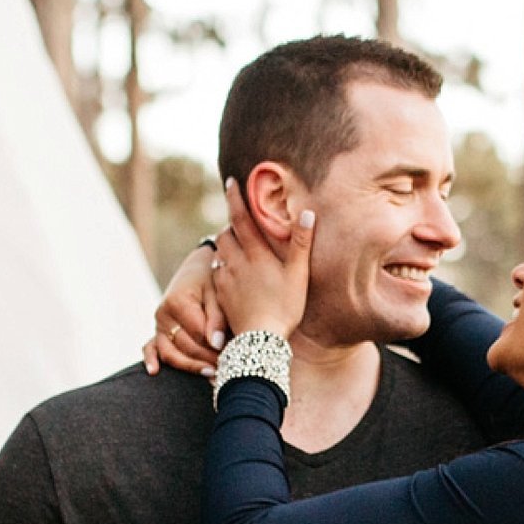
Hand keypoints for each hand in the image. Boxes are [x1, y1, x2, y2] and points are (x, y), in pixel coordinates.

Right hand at [143, 242, 227, 376]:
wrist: (198, 269)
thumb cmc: (211, 281)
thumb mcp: (217, 293)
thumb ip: (217, 317)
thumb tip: (216, 344)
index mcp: (178, 301)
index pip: (198, 333)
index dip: (216, 347)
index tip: (234, 355)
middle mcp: (164, 314)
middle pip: (185, 346)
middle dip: (208, 359)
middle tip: (229, 369)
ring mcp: (158, 325)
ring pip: (169, 353)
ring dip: (190, 366)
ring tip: (212, 375)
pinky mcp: (157, 332)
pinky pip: (150, 348)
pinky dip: (151, 360)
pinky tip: (154, 371)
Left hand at [212, 178, 311, 338]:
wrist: (260, 341)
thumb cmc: (284, 307)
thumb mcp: (298, 275)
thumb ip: (302, 243)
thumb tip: (308, 213)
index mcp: (254, 253)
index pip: (240, 217)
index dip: (235, 198)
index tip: (230, 182)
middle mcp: (235, 262)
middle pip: (224, 234)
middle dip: (229, 225)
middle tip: (239, 223)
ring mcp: (225, 280)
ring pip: (218, 253)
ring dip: (225, 245)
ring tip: (237, 247)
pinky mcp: (220, 296)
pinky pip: (216, 274)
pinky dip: (222, 266)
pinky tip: (232, 273)